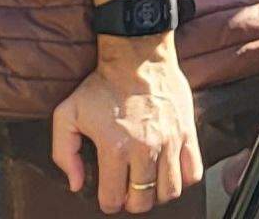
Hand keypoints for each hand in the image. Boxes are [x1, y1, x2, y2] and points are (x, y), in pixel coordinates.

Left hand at [50, 49, 199, 214]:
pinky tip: (171, 171)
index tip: (108, 195)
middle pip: (143, 200)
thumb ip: (64, 154)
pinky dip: (184, 179)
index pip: (113, 198)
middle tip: (128, 190)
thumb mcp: (67, 115)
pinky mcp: (187, 132)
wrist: (138, 55)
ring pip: (170, 191)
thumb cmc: (101, 85)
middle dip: (133, 201)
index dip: (108, 202)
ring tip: (150, 183)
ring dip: (158, 194)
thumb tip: (76, 184)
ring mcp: (170, 141)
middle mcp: (144, 148)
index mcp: (114, 147)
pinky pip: (194, 172)